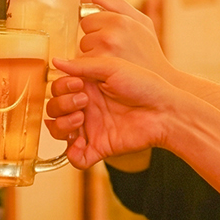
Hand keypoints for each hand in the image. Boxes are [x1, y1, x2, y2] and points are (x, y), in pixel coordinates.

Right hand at [45, 56, 173, 168]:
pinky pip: (76, 158)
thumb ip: (83, 66)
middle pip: (54, 110)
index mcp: (87, 87)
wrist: (165, 111)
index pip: (58, 89)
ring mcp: (91, 129)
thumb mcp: (112, 67)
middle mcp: (86, 108)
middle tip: (84, 100)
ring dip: (61, 125)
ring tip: (80, 118)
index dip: (60, 87)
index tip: (77, 84)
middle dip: (61, 105)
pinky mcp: (99, 148)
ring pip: (59, 133)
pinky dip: (72, 154)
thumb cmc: (144, 84)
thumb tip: (55, 60)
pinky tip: (81, 142)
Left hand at [79, 0, 172, 78]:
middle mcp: (110, 34)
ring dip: (92, 57)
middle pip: (84, 36)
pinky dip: (91, 70)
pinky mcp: (100, 70)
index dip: (97, 30)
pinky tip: (106, 73)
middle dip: (94, 44)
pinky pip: (84, 66)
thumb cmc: (150, 50)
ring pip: (83, 52)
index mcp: (119, 20)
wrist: (161, 80)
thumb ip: (118, 6)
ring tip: (111, 63)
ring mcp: (104, 53)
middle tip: (113, 53)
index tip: (109, 39)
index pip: (87, 20)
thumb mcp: (142, 22)